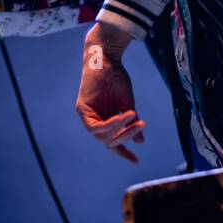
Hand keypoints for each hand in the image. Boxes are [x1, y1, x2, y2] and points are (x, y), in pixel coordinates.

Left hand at [76, 39, 145, 162]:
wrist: (108, 60)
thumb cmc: (117, 80)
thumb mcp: (128, 104)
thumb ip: (131, 123)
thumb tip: (140, 142)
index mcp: (107, 121)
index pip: (113, 142)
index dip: (124, 153)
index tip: (136, 162)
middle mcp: (95, 121)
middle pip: (109, 141)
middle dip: (126, 137)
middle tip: (141, 127)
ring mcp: (87, 116)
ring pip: (101, 137)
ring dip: (119, 130)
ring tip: (133, 118)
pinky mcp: (81, 109)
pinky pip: (94, 127)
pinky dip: (109, 125)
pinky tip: (120, 118)